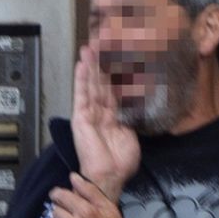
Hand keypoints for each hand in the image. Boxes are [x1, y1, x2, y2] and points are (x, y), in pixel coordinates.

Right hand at [71, 44, 139, 198]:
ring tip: (89, 46)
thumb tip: (137, 98)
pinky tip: (81, 64)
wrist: (110, 175)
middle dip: (100, 62)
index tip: (117, 54)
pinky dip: (81, 78)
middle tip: (100, 42)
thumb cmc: (121, 161)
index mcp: (112, 116)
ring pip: (91, 84)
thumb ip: (131, 115)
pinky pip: (81, 94)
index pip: (113, 89)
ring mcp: (89, 114)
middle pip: (100, 82)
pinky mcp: (81, 117)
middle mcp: (100, 112)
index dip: (115, 72)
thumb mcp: (131, 132)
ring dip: (90, 65)